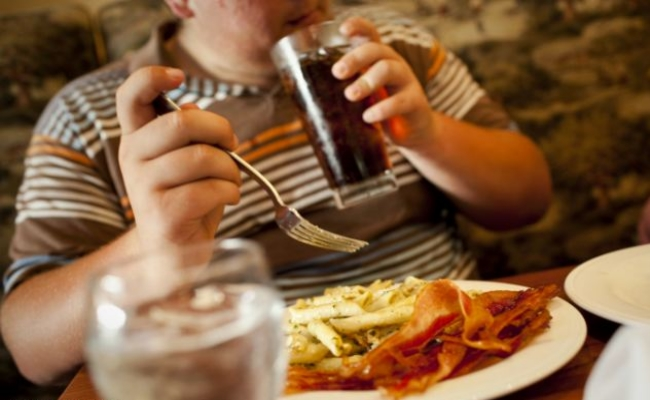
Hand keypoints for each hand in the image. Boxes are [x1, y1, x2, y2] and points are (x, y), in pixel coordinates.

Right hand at [116, 66, 240, 250]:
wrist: (171, 257)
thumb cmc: (185, 203)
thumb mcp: (186, 164)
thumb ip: (188, 136)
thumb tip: (193, 107)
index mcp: (137, 139)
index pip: (130, 96)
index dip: (152, 77)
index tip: (180, 76)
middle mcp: (133, 158)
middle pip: (182, 121)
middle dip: (221, 130)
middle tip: (232, 145)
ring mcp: (144, 187)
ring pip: (203, 157)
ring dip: (231, 169)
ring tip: (231, 182)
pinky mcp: (163, 214)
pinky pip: (211, 188)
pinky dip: (231, 192)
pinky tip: (228, 200)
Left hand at [333, 17, 434, 148]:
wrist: (413, 132)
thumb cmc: (380, 108)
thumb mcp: (364, 95)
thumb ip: (344, 90)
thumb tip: (301, 93)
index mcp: (378, 59)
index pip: (370, 34)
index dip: (358, 27)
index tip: (342, 30)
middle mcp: (394, 64)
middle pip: (376, 49)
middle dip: (354, 58)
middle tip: (337, 73)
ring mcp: (406, 81)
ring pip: (388, 69)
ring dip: (366, 81)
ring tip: (350, 95)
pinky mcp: (414, 102)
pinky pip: (400, 101)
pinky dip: (382, 109)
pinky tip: (368, 117)